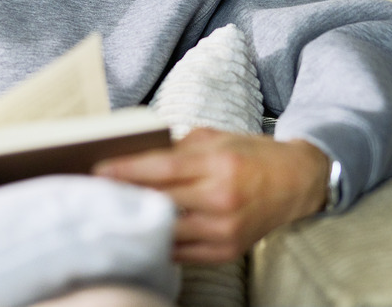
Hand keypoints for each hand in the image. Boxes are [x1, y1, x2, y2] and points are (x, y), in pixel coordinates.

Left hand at [93, 128, 328, 262]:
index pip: (163, 168)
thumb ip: (179, 148)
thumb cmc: (252, 154)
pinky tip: (143, 230)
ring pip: (168, 231)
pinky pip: (182, 252)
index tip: (99, 169)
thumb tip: (139, 156)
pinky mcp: (226, 252)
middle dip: (126, 195)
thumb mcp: (217, 138)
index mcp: (218, 164)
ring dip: (140, 221)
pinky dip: (161, 241)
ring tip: (115, 211)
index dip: (128, 170)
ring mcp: (224, 230)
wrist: (295, 183)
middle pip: (161, 200)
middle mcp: (221, 199)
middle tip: (96, 190)